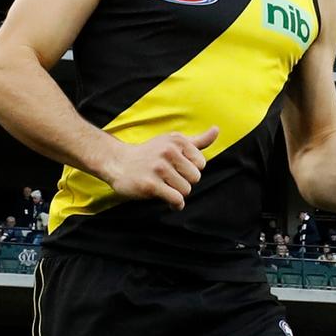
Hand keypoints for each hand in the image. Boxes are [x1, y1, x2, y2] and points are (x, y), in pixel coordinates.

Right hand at [104, 127, 218, 209]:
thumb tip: (217, 130)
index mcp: (176, 140)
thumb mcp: (173, 142)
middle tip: (171, 180)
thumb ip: (197, 140)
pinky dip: (176, 205)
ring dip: (178, 194)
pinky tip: (169, 202)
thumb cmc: (150, 154)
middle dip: (185, 182)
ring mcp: (158, 168)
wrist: (118, 162)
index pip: (201, 164)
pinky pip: (176, 199)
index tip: (177, 169)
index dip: (190, 170)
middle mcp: (168, 151)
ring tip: (167, 188)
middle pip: (195, 178)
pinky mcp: (150, 184)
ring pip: (186, 190)